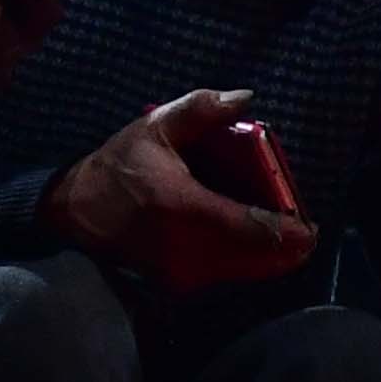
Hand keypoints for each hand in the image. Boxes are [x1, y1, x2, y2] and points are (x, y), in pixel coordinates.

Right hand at [46, 89, 320, 293]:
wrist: (71, 214)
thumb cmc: (115, 169)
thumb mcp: (153, 128)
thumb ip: (201, 110)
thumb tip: (246, 96)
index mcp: (185, 207)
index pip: (253, 229)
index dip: (289, 232)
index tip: (309, 226)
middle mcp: (188, 248)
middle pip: (257, 258)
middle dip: (286, 248)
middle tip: (304, 232)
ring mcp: (182, 272)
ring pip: (243, 272)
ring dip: (268, 258)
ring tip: (284, 238)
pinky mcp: (176, 285)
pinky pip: (224, 276)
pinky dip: (243, 263)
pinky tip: (251, 247)